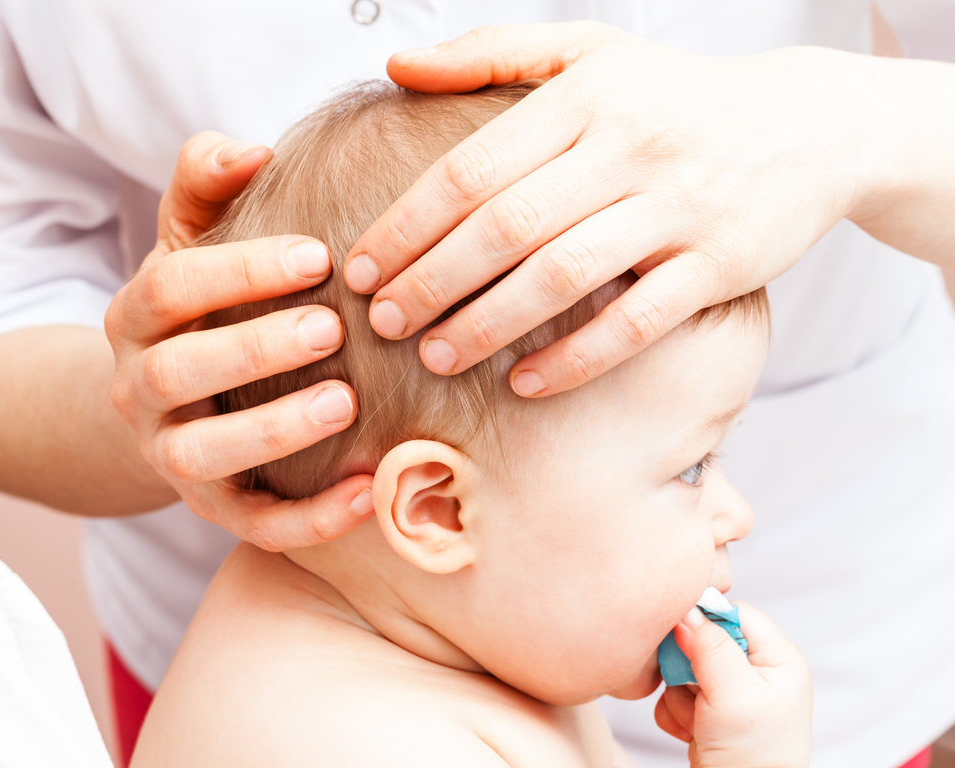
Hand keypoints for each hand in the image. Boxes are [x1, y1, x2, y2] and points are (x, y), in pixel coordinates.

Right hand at [105, 132, 374, 550]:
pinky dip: (307, 518)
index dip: (238, 271)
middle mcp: (140, 387)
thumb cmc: (202, 306)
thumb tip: (250, 149)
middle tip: (331, 328)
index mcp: (135, 315)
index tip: (318, 255)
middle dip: (253, 348)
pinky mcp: (212, 506)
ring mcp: (170, 453)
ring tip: (345, 403)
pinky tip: (367, 492)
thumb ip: (208, 183)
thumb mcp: (192, 237)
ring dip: (272, 431)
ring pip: (202, 455)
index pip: (171, 286)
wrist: (171, 401)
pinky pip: (252, 523)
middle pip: (178, 372)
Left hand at [346, 22, 862, 395]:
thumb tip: (396, 63)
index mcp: (584, 97)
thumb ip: (491, 53)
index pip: (472, 168)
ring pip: (564, 275)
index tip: (361, 269)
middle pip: (505, 226)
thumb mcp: (590, 54)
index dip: (406, 226)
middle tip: (381, 323)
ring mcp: (678, 206)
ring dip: (490, 324)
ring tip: (437, 357)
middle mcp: (629, 147)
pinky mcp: (720, 264)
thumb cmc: (677, 98)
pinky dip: (577, 357)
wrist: (809, 125)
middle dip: (431, 282)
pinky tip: (527, 385)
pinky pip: (636, 321)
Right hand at [654, 602, 812, 767]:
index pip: (736, 614)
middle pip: (704, 639)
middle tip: (696, 690)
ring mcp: (731, 694)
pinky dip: (676, 713)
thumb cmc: (754, 755)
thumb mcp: (734, 693)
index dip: (707, 620)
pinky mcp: (709, 712)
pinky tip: (692, 732)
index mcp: (778, 659)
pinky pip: (675, 694)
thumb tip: (685, 610)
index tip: (683, 634)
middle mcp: (757, 672)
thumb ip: (710, 646)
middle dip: (689, 667)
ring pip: (684, 668)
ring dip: (680, 695)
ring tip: (698, 721)